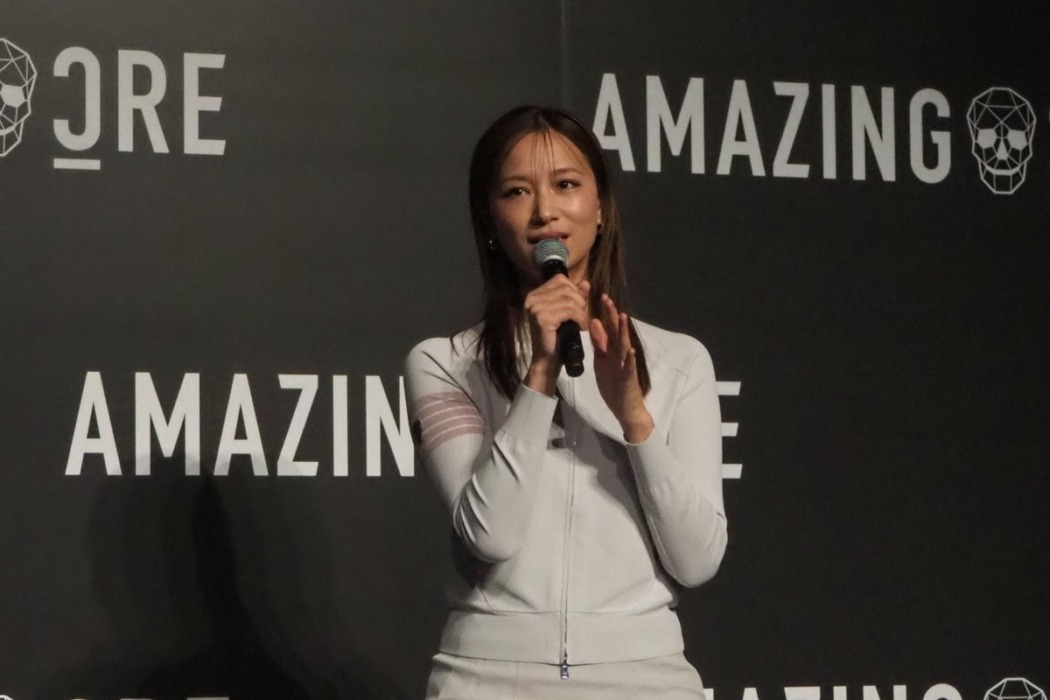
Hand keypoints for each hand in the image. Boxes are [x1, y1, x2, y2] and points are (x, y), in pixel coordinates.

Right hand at [523, 276, 589, 394]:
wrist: (548, 360)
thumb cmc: (557, 337)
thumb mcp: (567, 313)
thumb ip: (575, 297)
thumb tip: (586, 283)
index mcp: (534, 295)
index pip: (560, 280)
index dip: (574, 290)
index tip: (578, 306)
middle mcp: (531, 299)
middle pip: (566, 288)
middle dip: (579, 301)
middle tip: (582, 316)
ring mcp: (535, 308)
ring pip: (569, 299)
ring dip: (581, 311)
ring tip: (581, 322)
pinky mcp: (542, 319)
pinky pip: (569, 311)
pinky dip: (580, 318)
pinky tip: (580, 327)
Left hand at [589, 294, 654, 442]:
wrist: (626, 409)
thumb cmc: (614, 385)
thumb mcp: (602, 361)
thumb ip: (599, 343)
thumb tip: (594, 322)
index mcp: (612, 350)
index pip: (608, 328)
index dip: (604, 313)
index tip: (598, 296)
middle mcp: (621, 355)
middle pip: (616, 332)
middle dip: (612, 316)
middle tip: (606, 299)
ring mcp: (626, 366)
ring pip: (624, 346)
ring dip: (623, 332)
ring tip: (622, 317)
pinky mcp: (629, 379)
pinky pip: (629, 368)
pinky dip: (630, 359)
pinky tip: (630, 351)